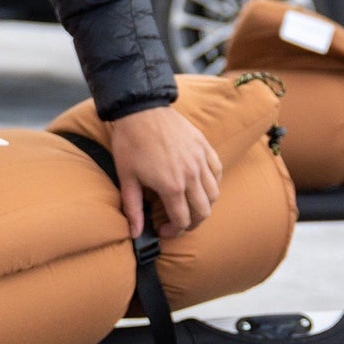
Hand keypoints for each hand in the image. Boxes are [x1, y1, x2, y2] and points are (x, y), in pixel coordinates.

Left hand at [107, 105, 222, 238]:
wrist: (141, 110)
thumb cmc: (130, 143)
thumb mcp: (126, 178)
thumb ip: (133, 208)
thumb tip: (134, 233)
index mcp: (171, 186)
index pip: (182, 220)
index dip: (173, 232)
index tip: (163, 231)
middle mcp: (191, 175)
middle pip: (203, 211)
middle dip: (192, 223)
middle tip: (180, 224)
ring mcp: (200, 159)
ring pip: (214, 193)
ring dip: (205, 205)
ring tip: (192, 207)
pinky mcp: (204, 146)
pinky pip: (217, 171)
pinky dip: (213, 183)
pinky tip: (202, 185)